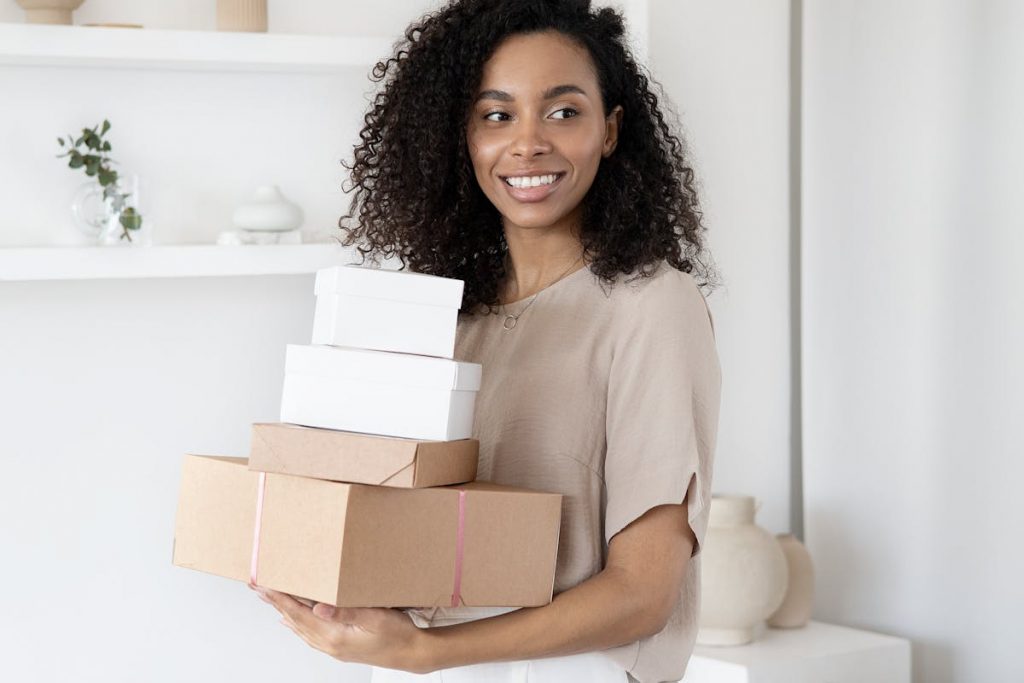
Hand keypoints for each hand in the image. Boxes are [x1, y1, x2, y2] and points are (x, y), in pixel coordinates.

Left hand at [251, 585, 430, 672]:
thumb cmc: (398, 634)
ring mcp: (333, 648)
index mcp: (334, 636)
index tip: (263, 585)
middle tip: (257, 587)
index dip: (279, 598)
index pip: (299, 613)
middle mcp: (329, 644)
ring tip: (269, 598)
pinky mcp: (339, 647)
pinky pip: (309, 634)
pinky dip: (296, 624)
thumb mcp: (375, 618)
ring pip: (299, 627)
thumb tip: (318, 608)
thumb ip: (346, 612)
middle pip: (294, 620)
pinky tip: (291, 621)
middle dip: (275, 602)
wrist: (412, 653)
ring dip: (283, 611)